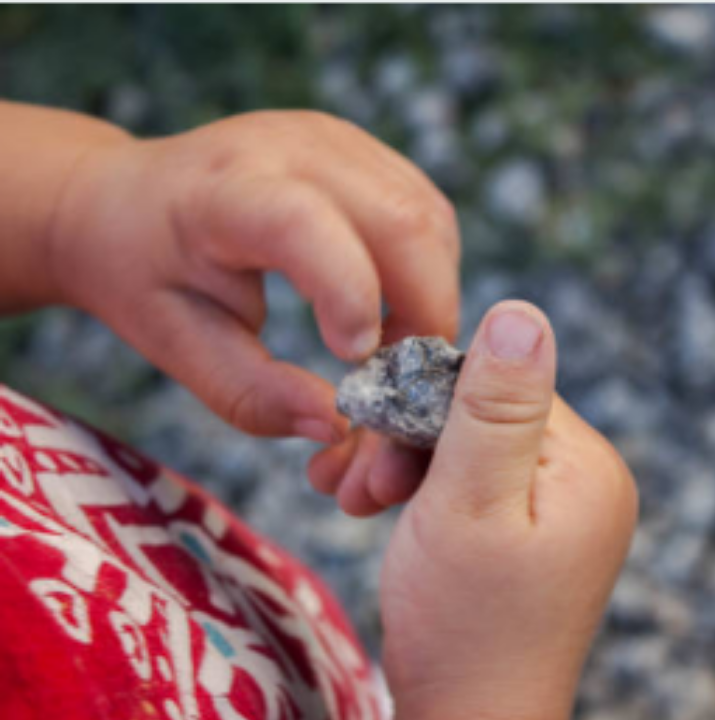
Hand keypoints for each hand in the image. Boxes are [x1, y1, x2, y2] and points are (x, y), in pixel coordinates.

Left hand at [48, 110, 458, 503]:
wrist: (123, 197)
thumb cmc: (143, 274)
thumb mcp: (178, 346)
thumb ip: (253, 393)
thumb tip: (338, 425)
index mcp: (224, 191)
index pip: (304, 223)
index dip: (349, 294)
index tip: (356, 364)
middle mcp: (291, 147)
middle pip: (403, 222)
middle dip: (424, 315)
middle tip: (399, 380)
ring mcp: (336, 141)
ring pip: (430, 219)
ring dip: (432, 294)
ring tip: (393, 347)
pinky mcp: (364, 151)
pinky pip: (427, 211)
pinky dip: (428, 269)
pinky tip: (393, 305)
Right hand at [377, 301, 637, 719]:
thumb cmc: (463, 625)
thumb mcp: (469, 503)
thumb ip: (494, 407)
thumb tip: (523, 311)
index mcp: (587, 466)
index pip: (501, 382)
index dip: (425, 400)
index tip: (368, 440)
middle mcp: (588, 480)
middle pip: (484, 413)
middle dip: (410, 440)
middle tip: (352, 484)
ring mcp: (564, 508)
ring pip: (471, 447)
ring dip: (408, 465)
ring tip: (356, 502)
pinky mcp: (535, 530)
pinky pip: (476, 481)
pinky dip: (427, 490)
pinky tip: (384, 510)